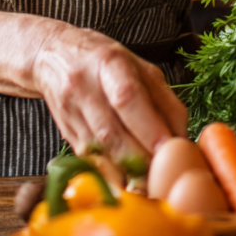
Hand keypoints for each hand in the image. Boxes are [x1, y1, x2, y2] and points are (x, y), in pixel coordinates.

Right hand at [30, 23, 187, 164]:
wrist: (52, 55)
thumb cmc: (104, 59)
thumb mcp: (140, 67)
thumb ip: (165, 100)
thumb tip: (182, 140)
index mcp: (108, 62)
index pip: (127, 98)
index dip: (149, 128)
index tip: (171, 151)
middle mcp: (84, 86)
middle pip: (112, 134)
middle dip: (143, 160)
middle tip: (167, 175)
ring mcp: (70, 112)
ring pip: (100, 154)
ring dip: (129, 173)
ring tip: (151, 181)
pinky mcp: (65, 134)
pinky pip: (91, 161)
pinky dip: (113, 175)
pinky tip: (129, 178)